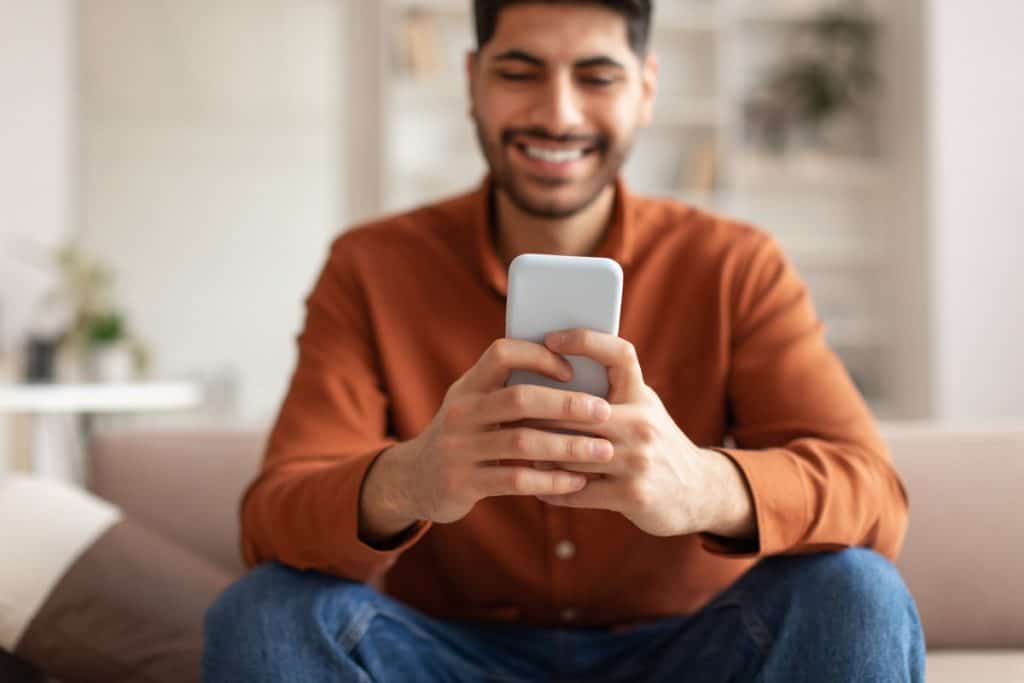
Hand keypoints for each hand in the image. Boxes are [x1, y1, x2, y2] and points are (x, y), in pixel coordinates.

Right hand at [369, 338, 617, 530]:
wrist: (415, 479)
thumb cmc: (464, 435)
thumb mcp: (473, 404)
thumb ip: (507, 389)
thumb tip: (572, 369)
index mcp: (468, 386)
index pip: (502, 353)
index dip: (539, 357)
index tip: (571, 370)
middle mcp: (460, 412)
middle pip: (520, 399)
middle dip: (567, 405)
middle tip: (604, 412)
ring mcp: (459, 448)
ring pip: (522, 442)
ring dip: (568, 446)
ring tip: (603, 451)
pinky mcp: (463, 483)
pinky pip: (516, 480)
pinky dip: (551, 480)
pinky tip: (576, 481)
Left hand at [523, 329, 755, 539]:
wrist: (697, 492)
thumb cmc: (653, 444)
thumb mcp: (640, 410)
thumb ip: (607, 396)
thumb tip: (547, 378)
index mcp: (641, 395)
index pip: (619, 353)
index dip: (585, 340)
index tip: (551, 339)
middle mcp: (643, 422)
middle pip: (575, 410)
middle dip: (537, 414)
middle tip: (506, 413)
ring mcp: (639, 459)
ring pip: (570, 451)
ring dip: (539, 452)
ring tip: (515, 449)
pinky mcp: (634, 494)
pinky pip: (578, 490)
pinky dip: (553, 488)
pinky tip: (536, 484)